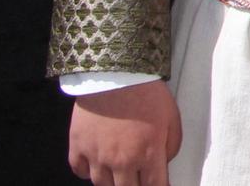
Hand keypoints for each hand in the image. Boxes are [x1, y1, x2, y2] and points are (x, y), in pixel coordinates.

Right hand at [67, 81, 181, 185]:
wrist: (116, 73)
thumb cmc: (146, 93)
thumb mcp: (172, 118)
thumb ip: (172, 146)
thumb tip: (163, 162)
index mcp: (147, 154)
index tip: (158, 185)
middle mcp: (121, 161)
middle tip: (138, 177)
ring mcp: (96, 156)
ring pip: (102, 185)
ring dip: (112, 181)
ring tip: (119, 170)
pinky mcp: (78, 147)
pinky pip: (80, 171)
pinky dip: (88, 171)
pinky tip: (97, 163)